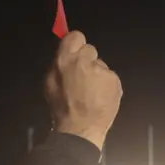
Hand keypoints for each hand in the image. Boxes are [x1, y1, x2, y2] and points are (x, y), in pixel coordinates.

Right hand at [45, 30, 121, 148]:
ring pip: (101, 66)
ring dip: (98, 75)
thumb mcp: (50, 83)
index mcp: (65, 60)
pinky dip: (107, 85)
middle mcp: (85, 61)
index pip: (76, 36)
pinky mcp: (114, 80)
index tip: (76, 52)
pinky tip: (101, 97)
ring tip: (92, 93)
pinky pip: (110, 77)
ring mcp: (102, 70)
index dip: (76, 44)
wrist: (81, 128)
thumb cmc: (62, 107)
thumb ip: (59, 64)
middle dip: (88, 60)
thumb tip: (66, 52)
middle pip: (90, 50)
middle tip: (84, 78)